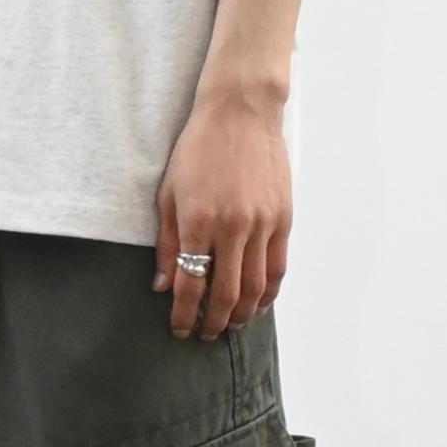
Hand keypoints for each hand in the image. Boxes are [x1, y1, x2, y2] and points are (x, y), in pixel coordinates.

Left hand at [152, 85, 291, 337]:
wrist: (241, 113)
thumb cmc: (198, 149)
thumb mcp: (169, 193)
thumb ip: (166, 243)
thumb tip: (163, 286)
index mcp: (198, 221)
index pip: (191, 285)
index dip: (184, 315)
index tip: (180, 329)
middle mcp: (232, 227)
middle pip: (226, 295)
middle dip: (213, 322)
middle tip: (205, 333)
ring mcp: (262, 224)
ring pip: (256, 288)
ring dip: (243, 314)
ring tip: (231, 325)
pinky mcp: (283, 218)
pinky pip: (278, 267)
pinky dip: (269, 292)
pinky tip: (259, 303)